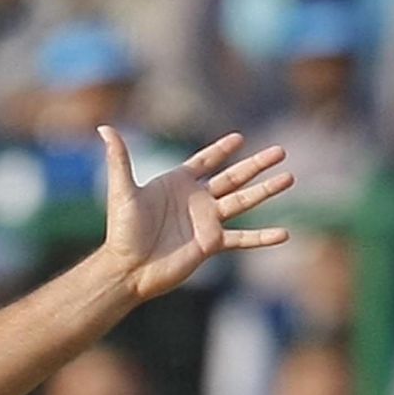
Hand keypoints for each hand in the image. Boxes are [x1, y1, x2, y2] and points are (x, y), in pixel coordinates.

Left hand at [100, 128, 291, 301]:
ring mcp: (206, 222)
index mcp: (177, 184)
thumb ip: (118, 158)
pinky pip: (242, 239)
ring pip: (243, 201)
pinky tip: (284, 234)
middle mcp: (196, 200)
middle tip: (280, 151)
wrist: (129, 268)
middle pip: (233, 177)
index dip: (221, 149)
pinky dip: (262, 237)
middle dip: (256, 164)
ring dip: (266, 191)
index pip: (205, 161)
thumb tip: (103, 127)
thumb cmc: (121, 230)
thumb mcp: (122, 190)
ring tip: (289, 178)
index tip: (239, 138)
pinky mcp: (211, 244)